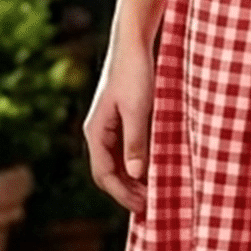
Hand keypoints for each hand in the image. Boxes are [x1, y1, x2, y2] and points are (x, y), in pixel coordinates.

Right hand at [84, 41, 154, 215]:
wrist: (133, 42)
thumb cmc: (135, 73)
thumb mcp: (139, 110)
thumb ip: (136, 142)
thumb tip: (137, 175)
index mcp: (96, 131)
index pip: (104, 174)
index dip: (123, 194)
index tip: (143, 208)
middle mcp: (98, 132)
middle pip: (108, 173)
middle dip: (127, 192)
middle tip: (151, 207)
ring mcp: (109, 126)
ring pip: (117, 163)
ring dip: (132, 180)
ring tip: (153, 194)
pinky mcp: (121, 119)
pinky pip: (125, 150)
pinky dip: (137, 164)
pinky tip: (154, 170)